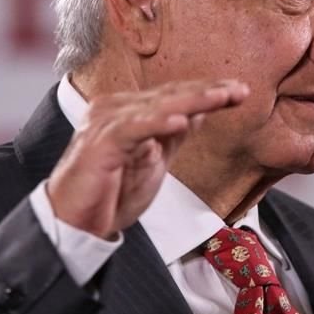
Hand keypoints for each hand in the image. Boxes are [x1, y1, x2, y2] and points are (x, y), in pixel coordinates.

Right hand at [46, 79, 248, 239]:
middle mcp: (115, 109)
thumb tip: (198, 113)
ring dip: (192, 101)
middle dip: (207, 91)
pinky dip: (159, 123)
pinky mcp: (101, 144)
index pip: (173, 95)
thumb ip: (171, 135)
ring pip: (157, 106)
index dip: (207, 91)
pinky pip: (135, 129)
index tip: (239, 90)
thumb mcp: (153, 162)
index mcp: (127, 110)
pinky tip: (183, 120)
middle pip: (169, 95)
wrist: (74, 224)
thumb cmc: (109, 194)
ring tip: (221, 97)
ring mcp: (107, 124)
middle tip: (239, 89)